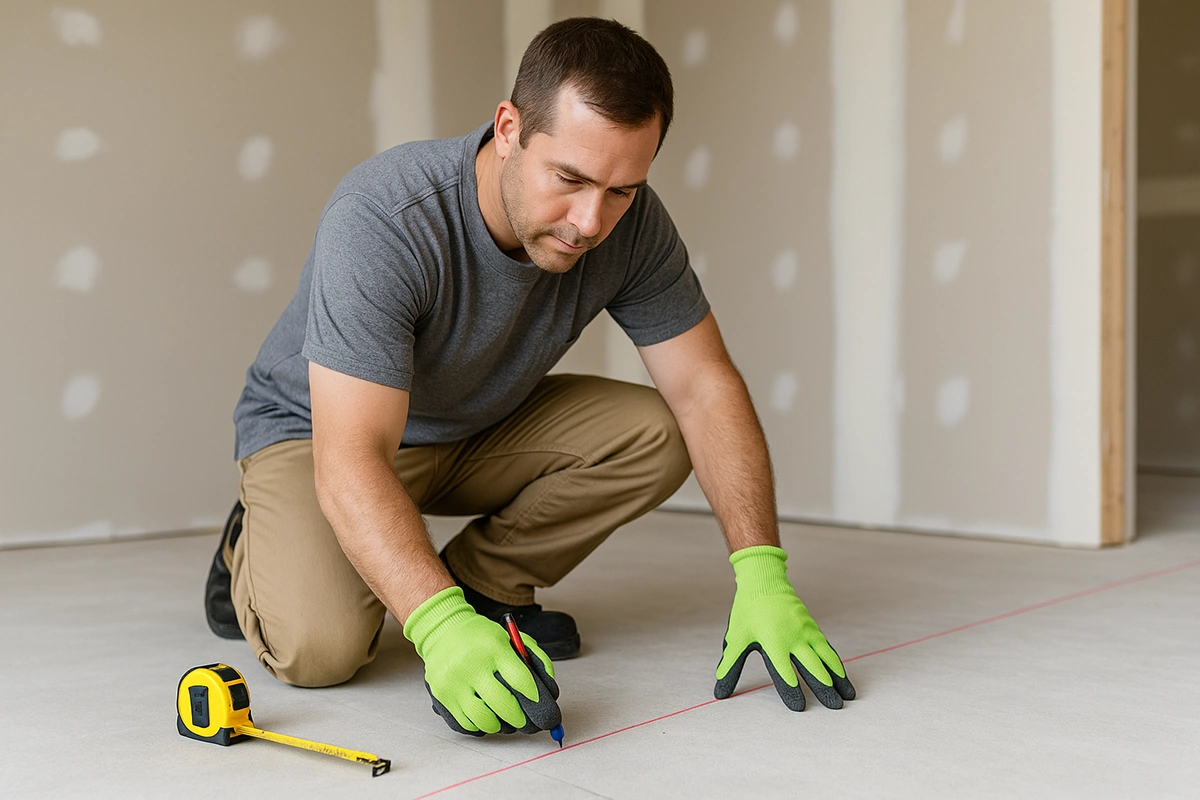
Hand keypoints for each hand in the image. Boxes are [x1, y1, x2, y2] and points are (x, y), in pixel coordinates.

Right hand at [404, 587, 561, 734]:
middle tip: (527, 722)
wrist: (443, 630)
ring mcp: (454, 683)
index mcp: (493, 648)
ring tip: (505, 720)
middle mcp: (472, 666)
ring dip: (500, 726)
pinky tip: (486, 716)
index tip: (542, 705)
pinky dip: (480, 726)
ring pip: (484, 720)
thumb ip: (535, 658)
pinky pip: (466, 724)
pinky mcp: (442, 697)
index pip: (521, 680)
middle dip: (521, 719)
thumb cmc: (481, 637)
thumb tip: (550, 690)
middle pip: (504, 705)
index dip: (535, 698)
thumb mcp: (511, 638)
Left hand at [714, 545, 854, 710]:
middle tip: (834, 707)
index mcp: (773, 641)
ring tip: (848, 696)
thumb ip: (730, 666)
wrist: (764, 581)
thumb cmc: (748, 611)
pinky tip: (843, 676)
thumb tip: (720, 692)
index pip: (783, 671)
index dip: (791, 690)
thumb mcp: (736, 638)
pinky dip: (836, 663)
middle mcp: (793, 637)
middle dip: (823, 688)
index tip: (800, 708)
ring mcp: (806, 631)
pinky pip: (827, 648)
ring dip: (838, 677)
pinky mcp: (812, 627)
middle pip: (812, 667)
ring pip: (826, 658)